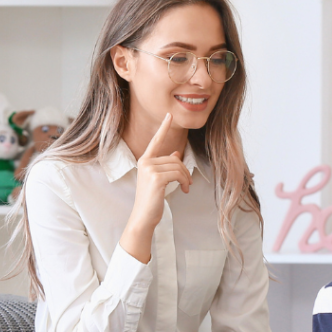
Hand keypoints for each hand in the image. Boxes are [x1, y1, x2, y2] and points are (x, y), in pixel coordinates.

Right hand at [120, 114, 191, 261]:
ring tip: (186, 188)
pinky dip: (185, 182)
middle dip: (184, 171)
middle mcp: (145, 162)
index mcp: (145, 161)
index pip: (156, 141)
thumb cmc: (152, 199)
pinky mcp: (156, 177)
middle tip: (187, 184)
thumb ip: (167, 165)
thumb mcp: (160, 180)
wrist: (144, 216)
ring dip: (186, 178)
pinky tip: (184, 190)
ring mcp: (149, 169)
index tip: (169, 115)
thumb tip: (177, 153)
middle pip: (175, 158)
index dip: (164, 127)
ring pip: (178, 166)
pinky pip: (178, 173)